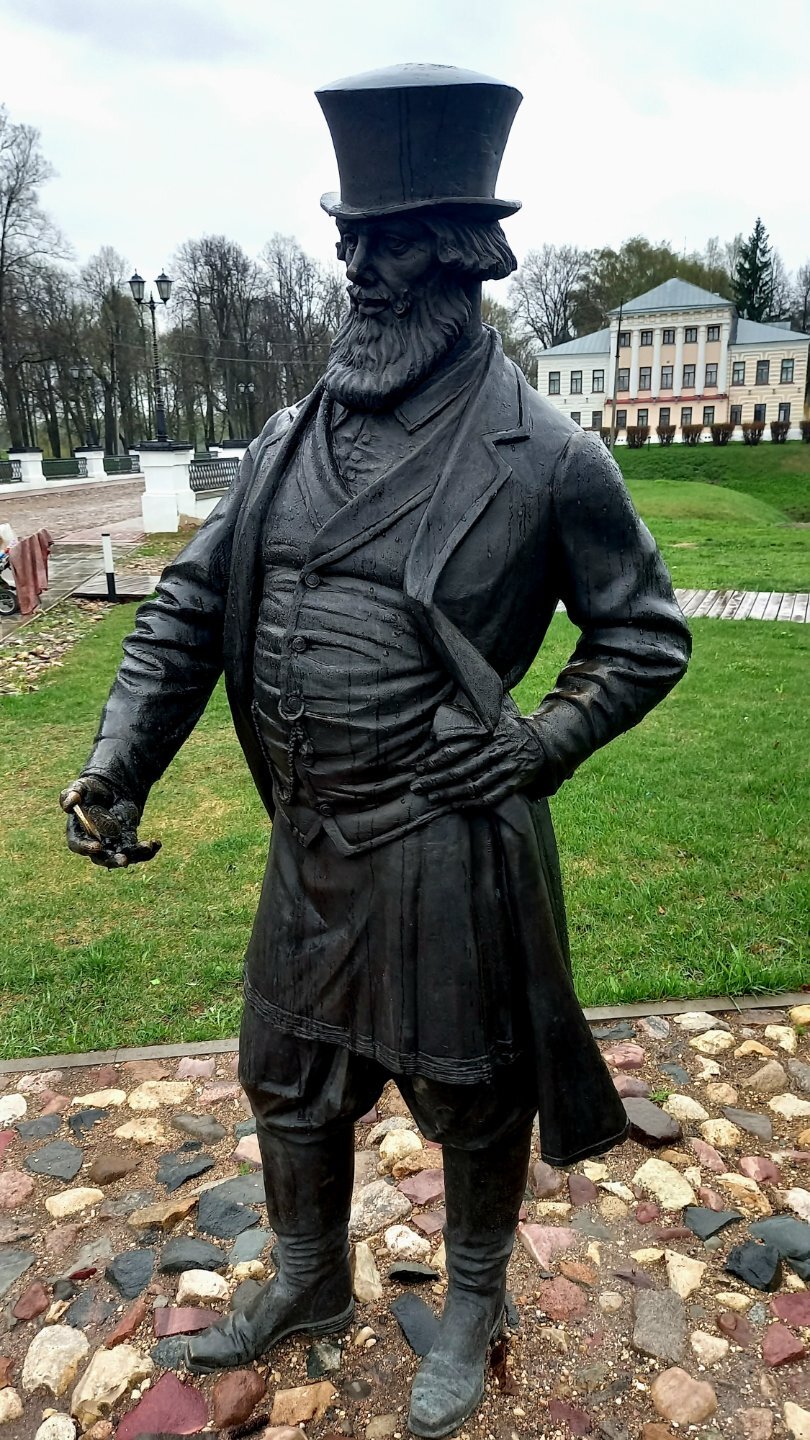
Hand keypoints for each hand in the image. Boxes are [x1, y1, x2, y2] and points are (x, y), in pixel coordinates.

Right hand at [60, 775, 161, 868]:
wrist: (109, 789)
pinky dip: (147, 850)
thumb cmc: (90, 789)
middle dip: (112, 860)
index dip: (86, 847)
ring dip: (135, 855)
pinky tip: (156, 844)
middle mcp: (94, 842)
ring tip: (147, 847)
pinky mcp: (127, 840)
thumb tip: (70, 802)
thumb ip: (72, 793)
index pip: (77, 844)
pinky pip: (136, 850)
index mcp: (78, 831)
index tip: (97, 846)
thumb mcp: (80, 787)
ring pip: (121, 855)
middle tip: (123, 860)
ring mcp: (112, 843)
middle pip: (101, 857)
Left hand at [410, 706, 545, 809]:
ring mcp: (508, 768)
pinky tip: (455, 805)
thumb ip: (470, 721)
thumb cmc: (509, 730)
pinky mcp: (515, 782)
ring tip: (432, 798)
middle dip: (437, 779)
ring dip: (451, 794)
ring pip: (475, 785)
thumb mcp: (494, 719)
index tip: (419, 767)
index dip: (437, 759)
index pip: (458, 748)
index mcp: (490, 733)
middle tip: (417, 786)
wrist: (544, 743)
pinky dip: (472, 803)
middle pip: (463, 769)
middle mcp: (499, 750)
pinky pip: (492, 796)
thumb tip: (438, 729)